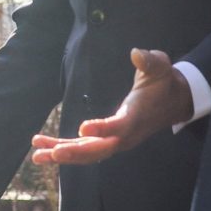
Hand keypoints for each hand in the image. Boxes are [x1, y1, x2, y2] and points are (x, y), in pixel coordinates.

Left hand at [31, 50, 189, 167]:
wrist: (173, 100)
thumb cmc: (163, 81)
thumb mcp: (160, 66)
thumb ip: (150, 61)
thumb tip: (137, 54)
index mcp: (137, 116)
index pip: (120, 126)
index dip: (103, 128)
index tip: (84, 128)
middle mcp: (126, 134)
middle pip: (100, 149)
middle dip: (76, 152)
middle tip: (53, 154)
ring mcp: (116, 140)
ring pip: (88, 152)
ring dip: (63, 154)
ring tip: (37, 156)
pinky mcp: (108, 138)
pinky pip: (85, 147)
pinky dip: (64, 148)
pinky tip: (44, 148)